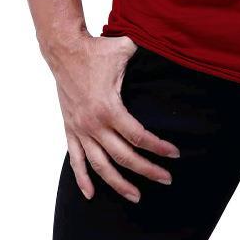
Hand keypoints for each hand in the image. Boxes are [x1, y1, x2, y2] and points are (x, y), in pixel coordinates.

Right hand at [47, 33, 179, 202]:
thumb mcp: (126, 49)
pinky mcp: (70, 128)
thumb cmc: (97, 49)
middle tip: (166, 179)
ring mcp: (80, 129)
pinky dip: (82, 178)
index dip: (159, 147)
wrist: (64, 50)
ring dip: (118, 183)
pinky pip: (76, 159)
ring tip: (136, 196)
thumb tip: (170, 43)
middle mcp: (94, 124)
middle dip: (147, 170)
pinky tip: (91, 194)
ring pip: (100, 166)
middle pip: (123, 157)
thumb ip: (148, 51)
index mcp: (109, 108)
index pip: (139, 136)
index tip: (175, 155)